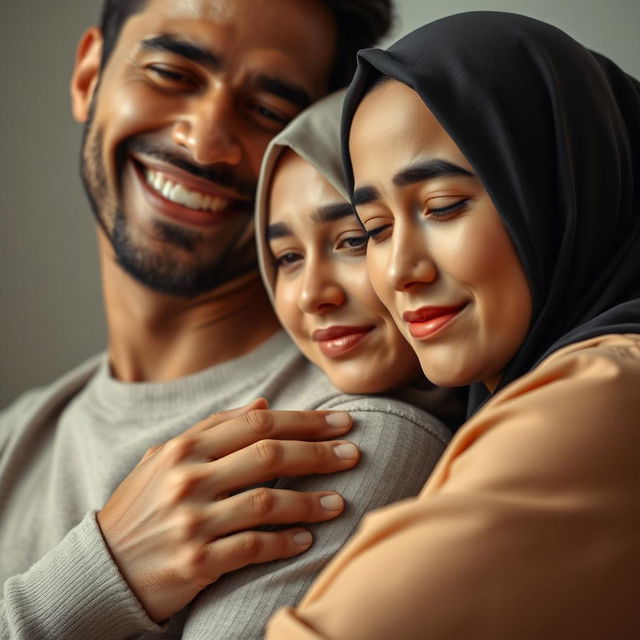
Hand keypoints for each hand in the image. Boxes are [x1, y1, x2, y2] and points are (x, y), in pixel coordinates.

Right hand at [97, 398, 357, 621]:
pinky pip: (253, 548)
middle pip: (269, 455)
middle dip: (318, 452)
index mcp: (185, 447)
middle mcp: (188, 479)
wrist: (104, 565)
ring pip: (268, 503)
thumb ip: (213, 427)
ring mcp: (192, 521)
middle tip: (353, 453)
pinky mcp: (197, 562)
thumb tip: (263, 404)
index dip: (304, 420)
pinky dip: (285, 543)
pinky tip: (307, 539)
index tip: (340, 421)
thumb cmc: (143, 504)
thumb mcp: (167, 456)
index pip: (257, 423)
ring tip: (341, 502)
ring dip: (311, 502)